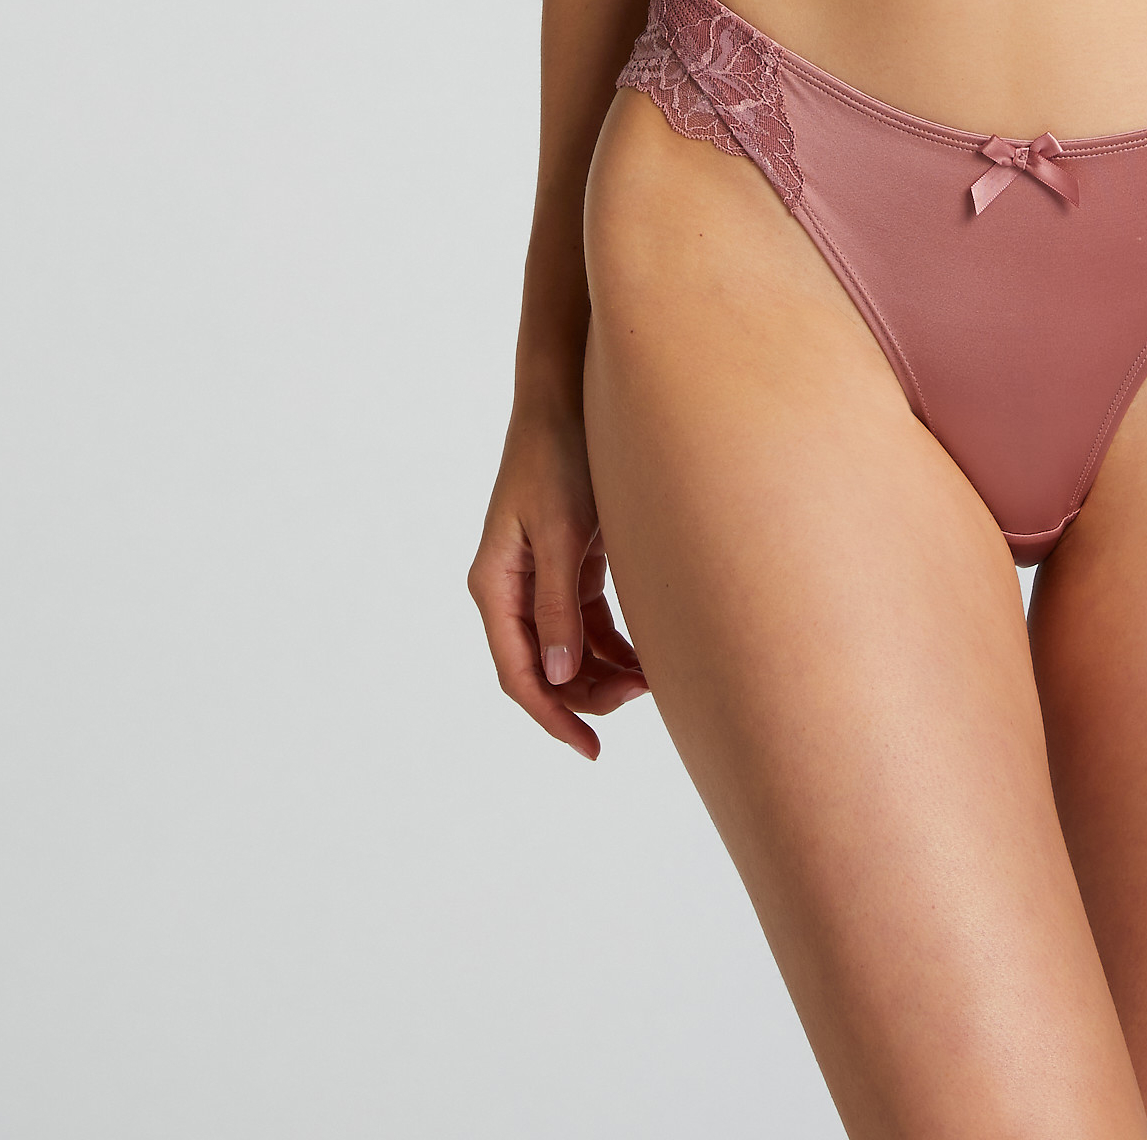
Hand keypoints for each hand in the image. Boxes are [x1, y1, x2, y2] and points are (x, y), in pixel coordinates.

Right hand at [467, 392, 649, 759]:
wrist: (567, 398)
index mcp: (495, 585)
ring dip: (603, 671)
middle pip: (545, 668)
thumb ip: (559, 606)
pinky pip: (584, 621)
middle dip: (588, 693)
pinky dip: (611, 643)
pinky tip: (645, 654)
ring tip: (651, 678)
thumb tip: (559, 677)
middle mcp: (510, 587)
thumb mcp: (562, 533)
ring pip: (567, 649)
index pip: (520, 674)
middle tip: (641, 696)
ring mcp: (538, 576)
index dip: (553, 718)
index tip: (591, 749)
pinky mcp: (565, 562)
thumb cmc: (558, 457)